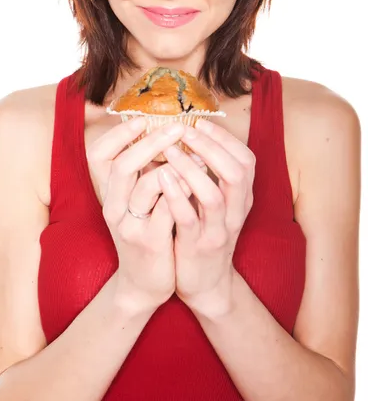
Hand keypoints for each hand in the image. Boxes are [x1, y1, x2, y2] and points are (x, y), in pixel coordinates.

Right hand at [86, 118, 186, 313]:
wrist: (142, 282)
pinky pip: (169, 209)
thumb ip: (141, 174)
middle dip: (152, 142)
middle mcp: (113, 207)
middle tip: (178, 127)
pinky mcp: (150, 242)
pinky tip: (200, 180)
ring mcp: (130, 226)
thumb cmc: (144, 233)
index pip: (98, 155)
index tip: (142, 119)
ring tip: (197, 153)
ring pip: (147, 185)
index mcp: (107, 194)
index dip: (118, 135)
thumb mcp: (133, 203)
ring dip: (176, 165)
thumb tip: (159, 135)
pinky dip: (185, 190)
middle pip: (123, 165)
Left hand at [158, 119, 255, 317]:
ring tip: (170, 150)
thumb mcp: (216, 204)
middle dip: (211, 147)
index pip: (246, 160)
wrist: (206, 284)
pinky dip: (176, 196)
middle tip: (185, 130)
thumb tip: (193, 137)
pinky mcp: (197, 247)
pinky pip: (189, 219)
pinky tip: (161, 177)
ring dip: (191, 168)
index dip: (225, 139)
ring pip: (213, 195)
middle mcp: (236, 213)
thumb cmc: (204, 234)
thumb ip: (210, 175)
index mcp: (242, 199)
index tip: (200, 123)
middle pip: (236, 173)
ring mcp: (218, 232)